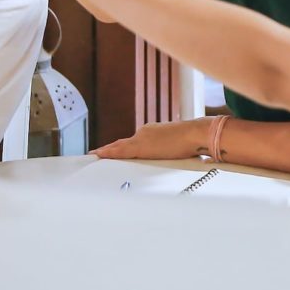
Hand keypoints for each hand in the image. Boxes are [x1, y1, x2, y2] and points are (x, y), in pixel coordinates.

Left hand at [94, 119, 212, 159]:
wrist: (195, 134)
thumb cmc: (193, 141)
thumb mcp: (179, 147)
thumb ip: (171, 151)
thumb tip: (173, 157)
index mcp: (153, 132)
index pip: (133, 142)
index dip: (121, 146)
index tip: (112, 150)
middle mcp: (144, 132)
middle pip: (123, 143)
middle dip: (110, 149)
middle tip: (96, 153)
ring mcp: (141, 138)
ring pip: (119, 147)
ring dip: (107, 152)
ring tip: (94, 155)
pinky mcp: (140, 146)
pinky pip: (119, 151)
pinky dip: (108, 153)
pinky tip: (98, 155)